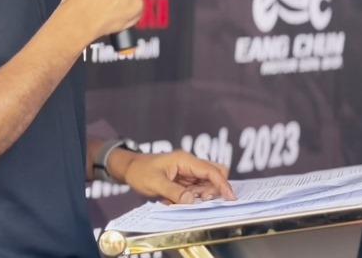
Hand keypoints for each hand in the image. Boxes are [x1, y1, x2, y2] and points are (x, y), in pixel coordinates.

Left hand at [121, 151, 235, 204]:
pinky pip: (196, 189)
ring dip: (200, 196)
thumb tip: (192, 200)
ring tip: (180, 200)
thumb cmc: (140, 171)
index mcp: (185, 160)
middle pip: (214, 175)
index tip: (231, 198)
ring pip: (206, 184)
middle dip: (214, 190)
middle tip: (201, 201)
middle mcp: (189, 164)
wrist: (130, 169)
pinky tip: (176, 200)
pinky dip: (192, 197)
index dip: (223, 184)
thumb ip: (174, 192)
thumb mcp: (155, 183)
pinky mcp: (184, 180)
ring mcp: (187, 172)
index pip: (211, 171)